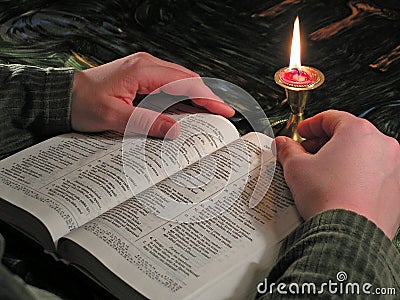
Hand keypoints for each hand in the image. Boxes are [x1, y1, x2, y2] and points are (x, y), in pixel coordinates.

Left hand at [71, 52, 234, 137]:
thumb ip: (146, 122)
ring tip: (210, 113)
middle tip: (222, 113)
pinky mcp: (141, 77)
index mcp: (142, 70)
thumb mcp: (114, 117)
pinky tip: (188, 109)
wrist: (63, 96)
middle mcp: (146, 65)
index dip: (207, 97)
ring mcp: (144, 70)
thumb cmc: (83, 103)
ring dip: (196, 97)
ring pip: (180, 81)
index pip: (185, 82)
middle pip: (187, 79)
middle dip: (207, 96)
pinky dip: (182, 97)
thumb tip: (175, 130)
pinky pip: (168, 85)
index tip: (223, 109)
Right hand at [275, 110, 399, 238]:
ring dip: (340, 158)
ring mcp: (393, 167)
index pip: (330, 118)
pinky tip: (337, 186)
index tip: (301, 132)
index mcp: (358, 132)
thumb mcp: (296, 168)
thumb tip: (283, 145)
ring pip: (361, 154)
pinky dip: (355, 174)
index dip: (310, 124)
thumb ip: (288, 150)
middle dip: (323, 142)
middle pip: (347, 135)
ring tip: (320, 172)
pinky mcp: (396, 188)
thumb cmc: (330, 199)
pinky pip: (372, 173)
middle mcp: (381, 145)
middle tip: (306, 152)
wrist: (348, 234)